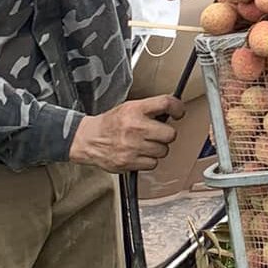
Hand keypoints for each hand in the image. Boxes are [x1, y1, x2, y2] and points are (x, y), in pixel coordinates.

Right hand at [69, 95, 185, 172]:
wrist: (88, 140)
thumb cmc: (110, 124)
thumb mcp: (129, 107)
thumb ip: (150, 109)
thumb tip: (173, 110)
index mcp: (135, 110)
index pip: (166, 103)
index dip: (178, 108)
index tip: (179, 113)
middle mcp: (135, 127)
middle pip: (170, 134)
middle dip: (166, 134)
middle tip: (157, 134)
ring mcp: (132, 146)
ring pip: (163, 151)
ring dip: (157, 149)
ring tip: (145, 144)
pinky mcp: (129, 162)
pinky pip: (153, 164)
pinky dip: (149, 161)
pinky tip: (139, 154)